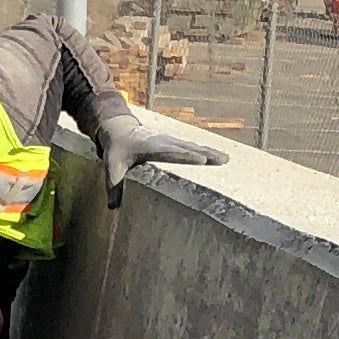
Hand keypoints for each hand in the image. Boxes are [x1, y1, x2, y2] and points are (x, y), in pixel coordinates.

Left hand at [96, 108, 229, 201]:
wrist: (119, 129)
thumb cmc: (117, 150)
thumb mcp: (112, 167)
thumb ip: (113, 187)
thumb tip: (113, 208)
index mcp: (152, 147)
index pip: (173, 152)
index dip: (187, 156)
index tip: (201, 160)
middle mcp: (166, 142)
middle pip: (189, 148)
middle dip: (206, 154)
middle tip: (223, 161)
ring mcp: (172, 141)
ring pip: (194, 146)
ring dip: (210, 153)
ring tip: (226, 159)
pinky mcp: (175, 143)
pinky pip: (193, 147)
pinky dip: (206, 151)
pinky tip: (218, 157)